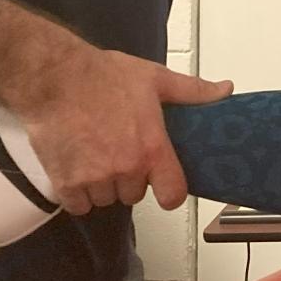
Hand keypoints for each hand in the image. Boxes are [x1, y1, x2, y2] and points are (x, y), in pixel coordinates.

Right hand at [12, 45, 234, 214]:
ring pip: (106, 200)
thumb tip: (225, 90)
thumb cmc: (104, 75)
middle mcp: (125, 169)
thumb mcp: (155, 78)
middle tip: (119, 150)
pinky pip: (79, 205)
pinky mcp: (65, 183)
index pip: (172, 195)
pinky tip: (77, 166)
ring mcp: (94, 179)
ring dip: (102, 185)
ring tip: (95, 153)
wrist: (55, 77)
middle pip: (134, 194)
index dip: (169, 192)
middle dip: (128, 177)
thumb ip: (192, 91)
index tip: (163, 182)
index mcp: (151, 148)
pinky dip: (77, 193)